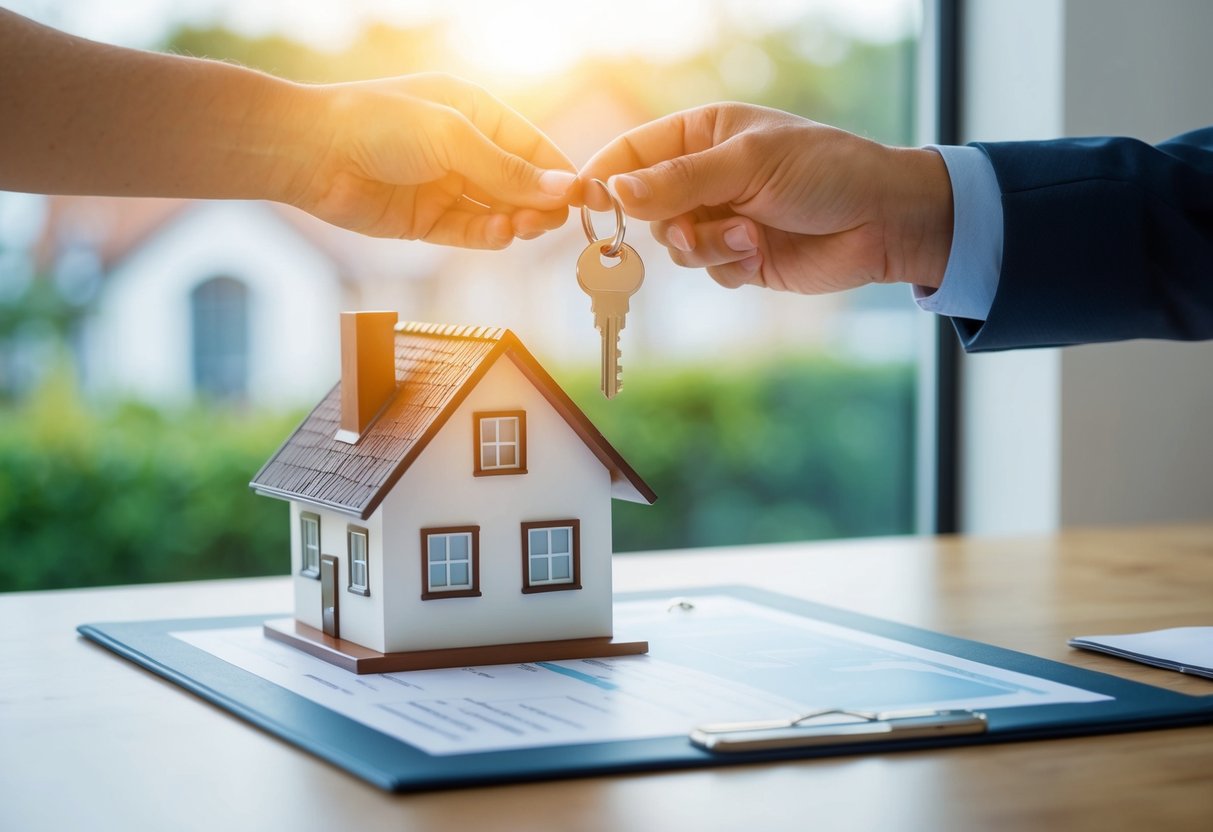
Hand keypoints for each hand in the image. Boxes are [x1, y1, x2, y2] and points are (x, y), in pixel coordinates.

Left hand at [286, 73, 575, 247]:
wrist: (309, 152)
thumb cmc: (377, 123)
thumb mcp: (452, 137)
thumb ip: (507, 169)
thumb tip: (563, 188)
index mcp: (474, 112)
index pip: (531, 145)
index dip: (558, 171)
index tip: (584, 197)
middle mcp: (463, 149)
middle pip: (519, 183)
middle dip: (540, 202)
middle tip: (553, 221)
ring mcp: (444, 186)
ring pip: (497, 211)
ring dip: (516, 221)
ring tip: (523, 227)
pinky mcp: (425, 220)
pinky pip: (469, 232)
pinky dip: (488, 236)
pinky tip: (501, 234)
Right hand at [578, 103, 952, 291]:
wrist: (883, 221)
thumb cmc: (825, 170)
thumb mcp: (748, 164)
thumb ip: (679, 180)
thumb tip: (615, 190)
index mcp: (701, 134)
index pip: (633, 153)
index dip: (605, 176)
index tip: (585, 202)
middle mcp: (703, 176)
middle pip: (644, 208)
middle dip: (667, 223)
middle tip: (691, 229)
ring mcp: (720, 218)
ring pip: (675, 247)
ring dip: (706, 248)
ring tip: (748, 236)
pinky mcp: (739, 257)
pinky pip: (707, 270)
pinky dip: (729, 266)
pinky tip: (761, 252)